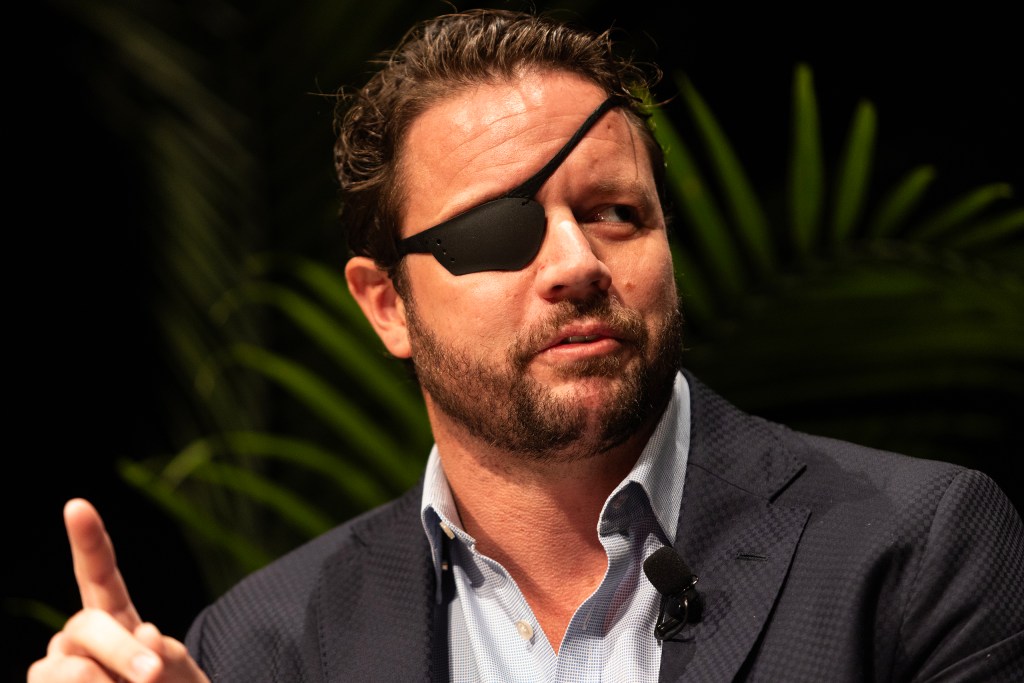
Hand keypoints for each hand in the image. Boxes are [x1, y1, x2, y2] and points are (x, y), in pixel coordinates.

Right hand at [27, 499, 208, 682]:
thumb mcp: (182, 675)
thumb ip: (171, 656)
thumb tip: (147, 632)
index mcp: (115, 616)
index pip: (98, 573)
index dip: (88, 541)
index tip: (76, 506)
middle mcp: (78, 635)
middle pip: (87, 625)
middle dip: (121, 651)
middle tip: (152, 675)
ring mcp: (55, 665)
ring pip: (68, 668)